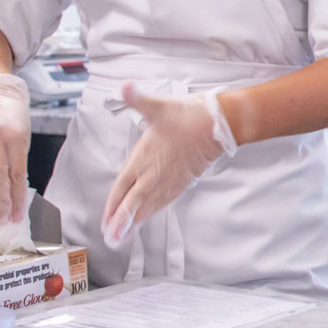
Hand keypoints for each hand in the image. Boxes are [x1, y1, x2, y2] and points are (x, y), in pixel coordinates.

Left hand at [100, 83, 235, 247]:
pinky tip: (148, 216)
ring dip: (136, 221)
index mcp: (145, 157)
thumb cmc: (190, 115)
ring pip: (149, 205)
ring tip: (124, 237)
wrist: (221, 124)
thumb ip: (138, 99)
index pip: (124, 186)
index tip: (107, 223)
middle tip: (112, 240)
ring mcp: (170, 178)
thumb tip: (126, 87)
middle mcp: (156, 172)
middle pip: (135, 202)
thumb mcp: (160, 105)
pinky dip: (152, 211)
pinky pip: (164, 200)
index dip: (114, 206)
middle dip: (122, 222)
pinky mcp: (183, 179)